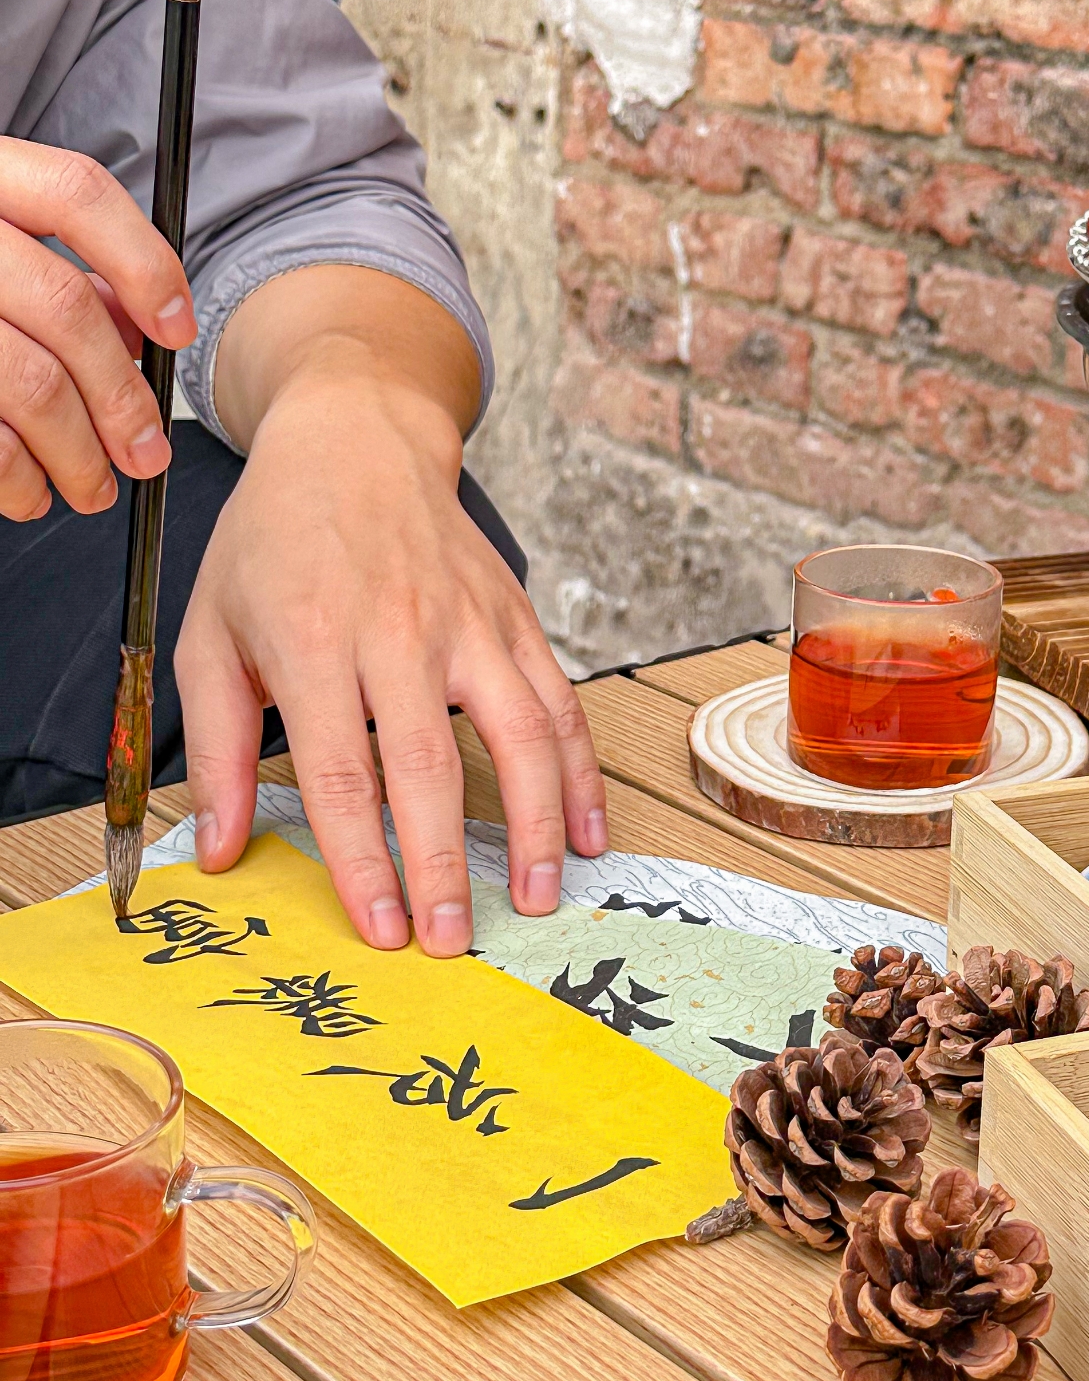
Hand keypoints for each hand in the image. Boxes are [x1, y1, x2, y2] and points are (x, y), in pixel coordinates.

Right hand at [0, 139, 193, 518]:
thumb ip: (63, 273)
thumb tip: (141, 330)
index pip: (77, 193)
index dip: (142, 262)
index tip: (176, 330)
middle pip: (65, 307)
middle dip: (122, 395)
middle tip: (147, 451)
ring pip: (32, 382)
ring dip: (79, 453)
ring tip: (95, 485)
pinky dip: (18, 477)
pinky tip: (30, 491)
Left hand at [177, 273, 607, 954]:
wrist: (356, 439)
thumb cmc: (274, 541)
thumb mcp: (210, 632)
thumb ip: (216, 747)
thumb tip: (219, 850)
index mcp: (314, 642)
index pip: (344, 772)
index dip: (363, 859)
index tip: (379, 928)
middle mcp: (399, 632)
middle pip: (432, 767)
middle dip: (445, 863)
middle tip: (452, 941)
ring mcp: (468, 622)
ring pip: (520, 734)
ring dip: (534, 825)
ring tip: (537, 900)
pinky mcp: (514, 616)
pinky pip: (559, 701)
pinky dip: (578, 771)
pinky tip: (586, 832)